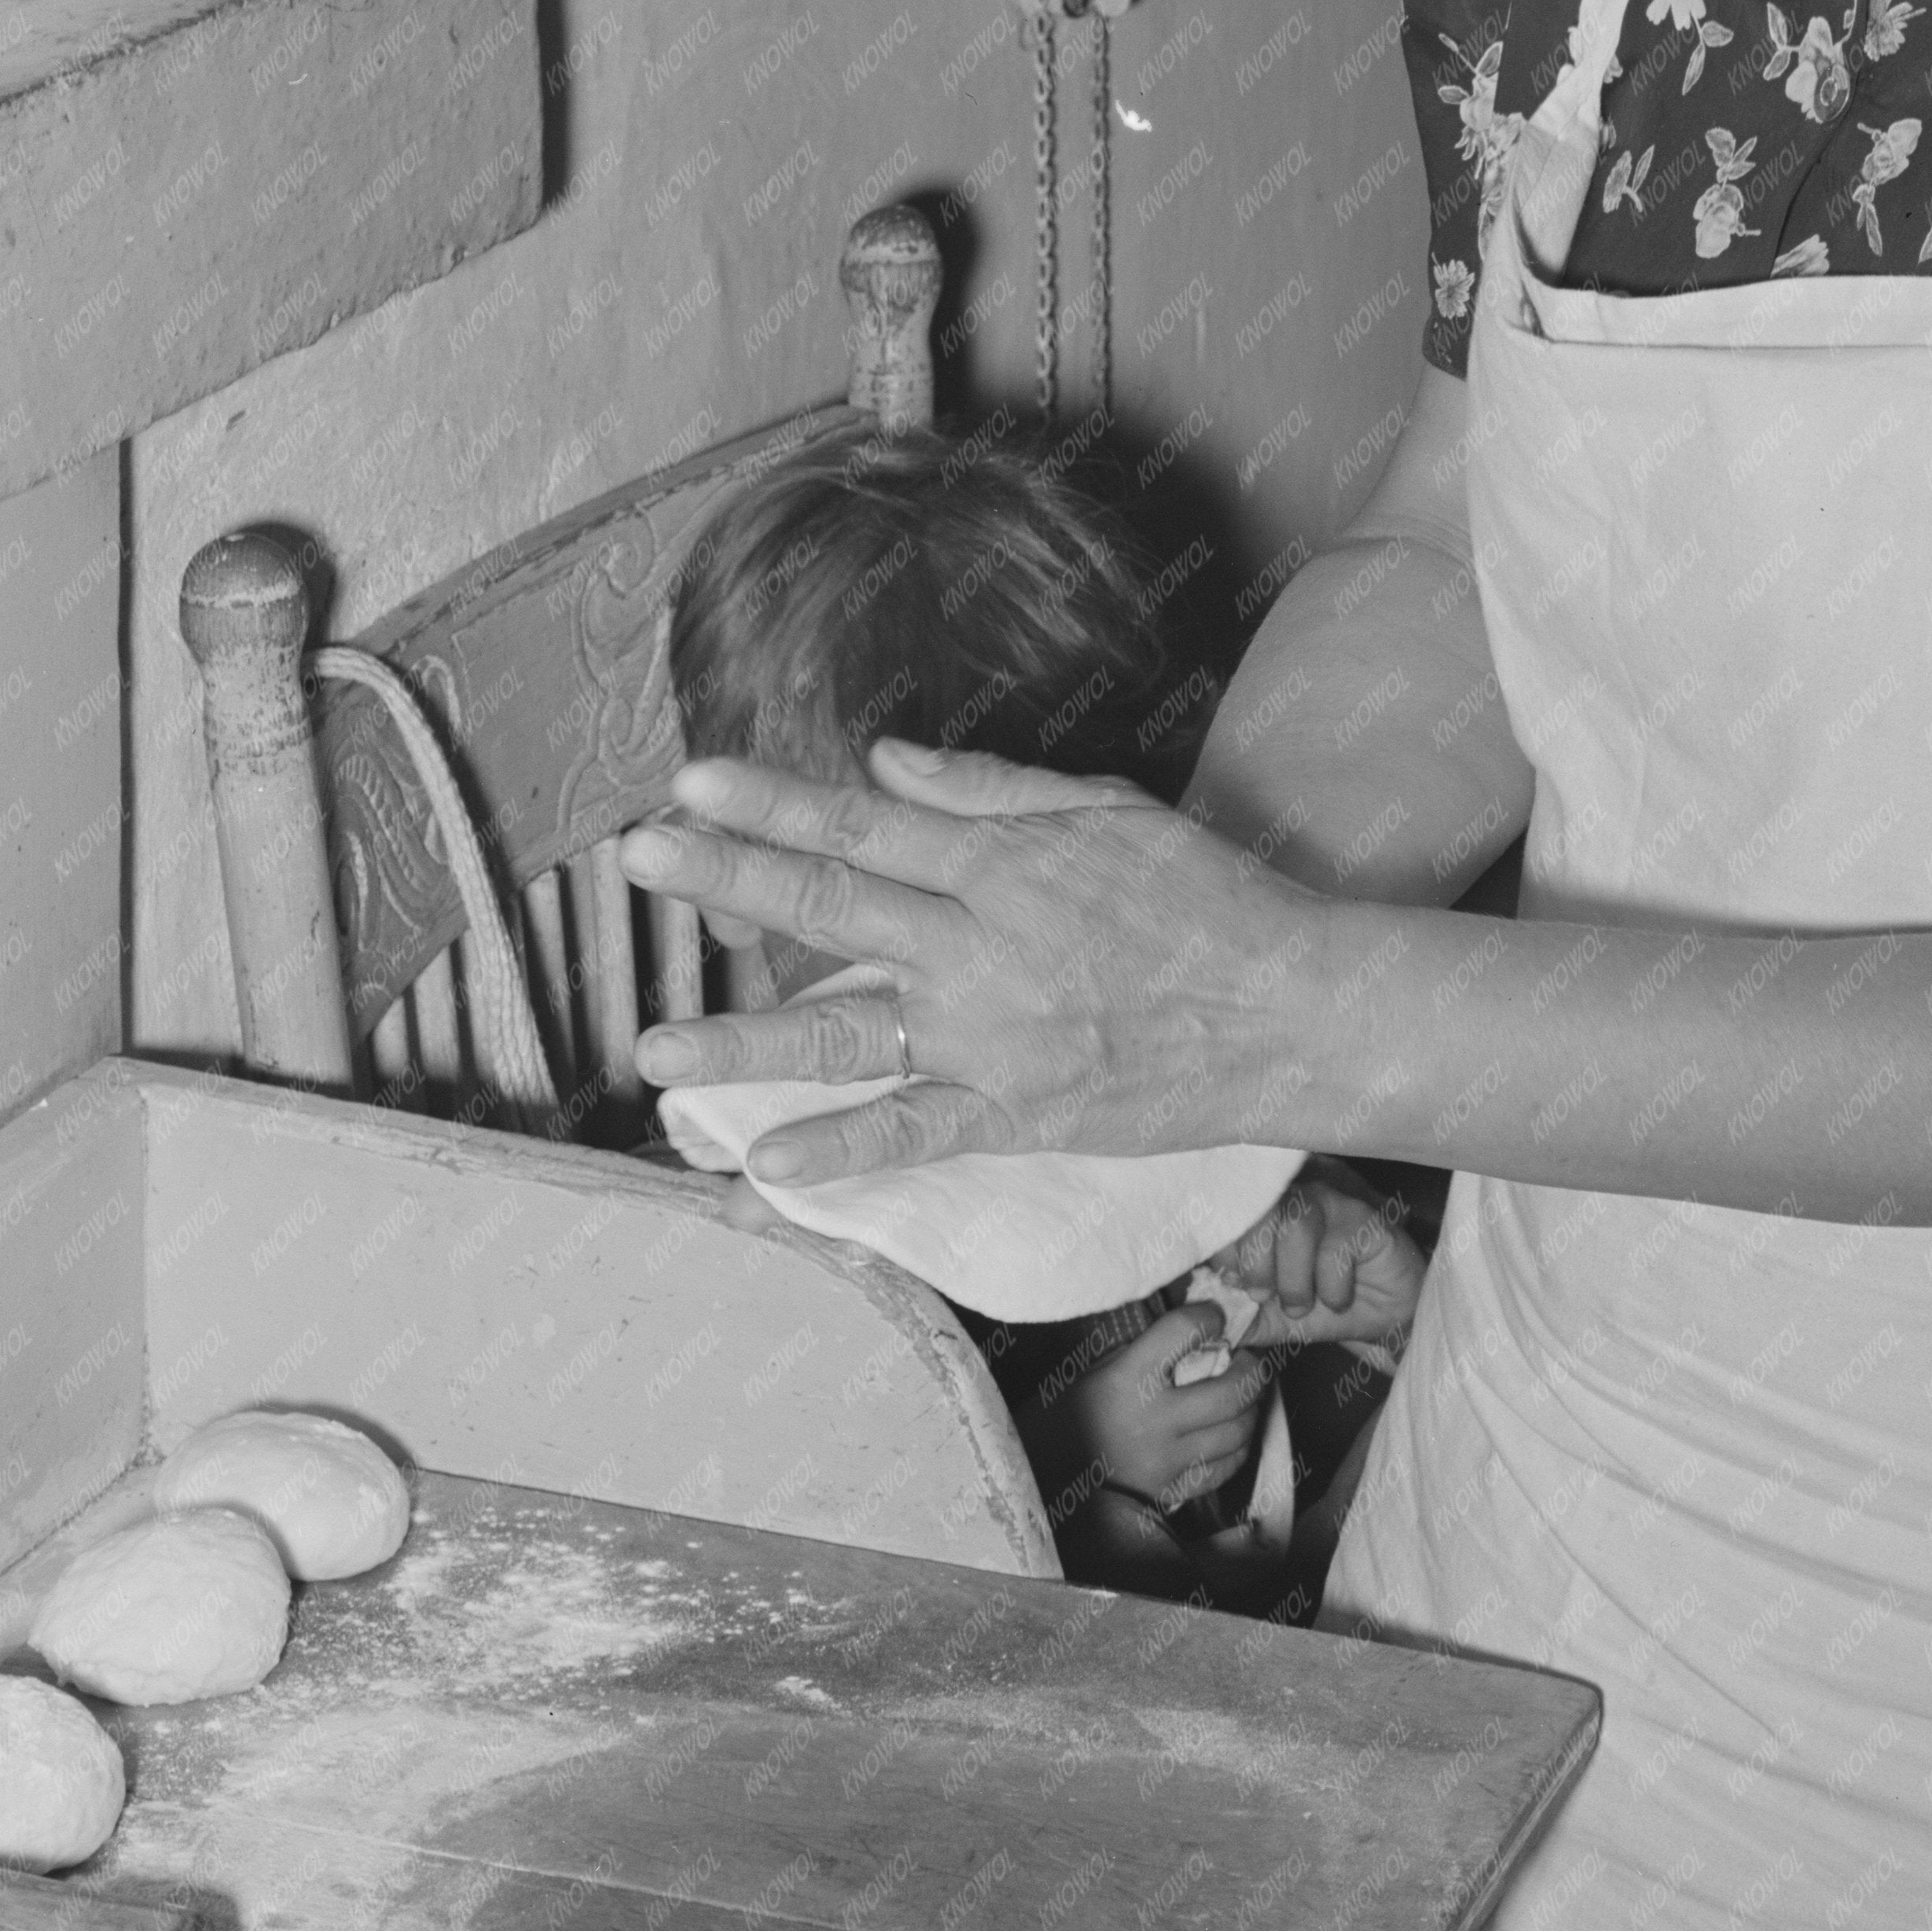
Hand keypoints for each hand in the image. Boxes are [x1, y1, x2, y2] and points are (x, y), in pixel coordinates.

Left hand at [621, 739, 1331, 1185]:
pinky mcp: (1018, 1113)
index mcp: (1002, 862)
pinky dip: (841, 1153)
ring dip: (744, 1043)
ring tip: (654, 1050)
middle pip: (832, 904)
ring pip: (847, 1035)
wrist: (1293, 1011)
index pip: (863, 822)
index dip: (772, 800)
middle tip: (638, 860)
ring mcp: (992, 1037)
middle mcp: (980, 945)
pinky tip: (765, 1167)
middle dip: (728, 878)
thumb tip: (882, 763)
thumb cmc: (1207, 901)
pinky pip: (915, 1135)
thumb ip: (987, 789)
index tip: (691, 782)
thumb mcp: (1106, 811)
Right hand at [1045, 1305, 1272, 1517]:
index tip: (1214, 1317)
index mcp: (1127, 1380)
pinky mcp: (1173, 1491)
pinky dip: (1238, 1446)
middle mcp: (1155, 1420)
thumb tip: (1190, 1332)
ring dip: (1251, 1408)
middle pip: (1231, 1390)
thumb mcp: (1091, 1374)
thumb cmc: (1060, 1421)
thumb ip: (1141, 1354)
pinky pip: (1225, 1467)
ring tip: (1244, 1395)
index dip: (1208, 1317)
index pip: (1184, 1332)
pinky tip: (1232, 1434)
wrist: (1041, 1483)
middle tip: (1248, 1359)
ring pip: (1237, 1431)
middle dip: (1252, 1368)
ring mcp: (1167, 1460)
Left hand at [1211, 1169, 1425, 1353]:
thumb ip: (1237, 1316)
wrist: (1384, 1316)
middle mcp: (1293, 1198)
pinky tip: (1339, 1298)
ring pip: (1296, 1224)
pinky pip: (1337, 1245)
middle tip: (1265, 1297)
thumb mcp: (1270, 1320)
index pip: (1229, 1213)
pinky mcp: (1365, 1217)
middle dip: (1255, 1265)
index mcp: (1263, 1215)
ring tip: (1303, 1305)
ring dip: (1293, 1280)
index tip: (1236, 1288)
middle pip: (1259, 1209)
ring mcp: (1331, 1201)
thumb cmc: (1322, 1306)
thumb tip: (1205, 1320)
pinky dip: (1332, 1285)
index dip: (1224, 1253)